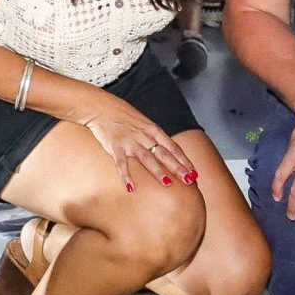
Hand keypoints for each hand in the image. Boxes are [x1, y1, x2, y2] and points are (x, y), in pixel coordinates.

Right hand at [80, 93, 196, 190]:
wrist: (100, 107)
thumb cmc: (122, 115)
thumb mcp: (143, 122)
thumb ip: (153, 136)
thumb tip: (166, 150)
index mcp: (152, 129)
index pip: (173, 147)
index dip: (184, 160)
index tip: (194, 172)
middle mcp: (144, 136)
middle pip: (164, 153)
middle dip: (178, 167)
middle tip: (189, 180)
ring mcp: (129, 142)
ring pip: (147, 158)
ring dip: (158, 171)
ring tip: (168, 183)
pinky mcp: (115, 147)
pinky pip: (121, 164)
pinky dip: (126, 176)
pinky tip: (131, 187)